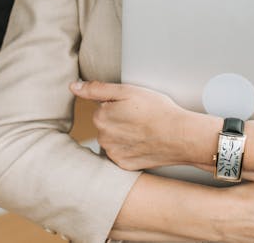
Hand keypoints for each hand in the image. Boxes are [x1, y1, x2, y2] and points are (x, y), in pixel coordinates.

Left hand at [71, 80, 207, 170]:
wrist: (180, 137)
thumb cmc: (157, 110)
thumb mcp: (128, 91)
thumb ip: (97, 89)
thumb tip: (73, 87)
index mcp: (100, 117)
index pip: (103, 107)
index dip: (119, 104)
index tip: (134, 107)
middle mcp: (102, 138)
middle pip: (107, 124)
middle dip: (119, 120)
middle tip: (141, 118)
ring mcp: (113, 153)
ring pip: (113, 140)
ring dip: (124, 135)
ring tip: (144, 131)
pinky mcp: (124, 165)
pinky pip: (122, 154)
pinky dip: (130, 149)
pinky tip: (144, 143)